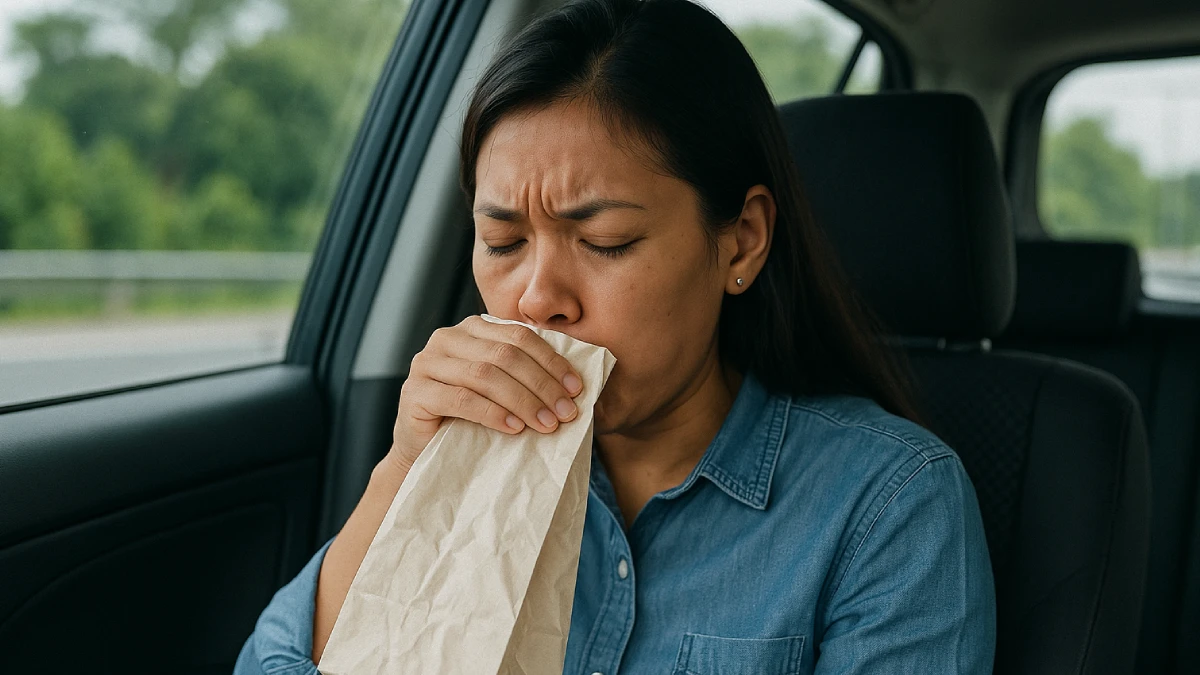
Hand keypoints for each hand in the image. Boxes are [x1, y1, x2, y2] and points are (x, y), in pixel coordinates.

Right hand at [386, 315, 584, 471]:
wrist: (425, 449)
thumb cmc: (470, 417)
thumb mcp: (502, 389)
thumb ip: (527, 375)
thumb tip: (574, 384)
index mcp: (472, 328)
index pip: (519, 336)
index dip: (552, 361)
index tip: (576, 389)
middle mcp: (447, 338)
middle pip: (505, 354)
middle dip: (542, 384)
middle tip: (566, 413)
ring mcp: (427, 363)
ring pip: (485, 375)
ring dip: (523, 400)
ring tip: (547, 424)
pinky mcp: (414, 393)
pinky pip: (462, 399)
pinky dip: (493, 414)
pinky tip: (515, 428)